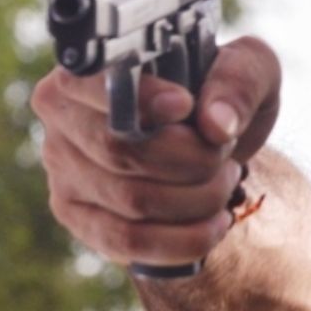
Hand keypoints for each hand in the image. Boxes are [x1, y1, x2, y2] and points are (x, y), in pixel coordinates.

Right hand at [31, 36, 281, 267]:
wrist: (216, 139)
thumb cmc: (223, 95)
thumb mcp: (248, 68)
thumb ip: (239, 81)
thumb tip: (216, 124)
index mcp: (88, 70)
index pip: (98, 86)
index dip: (142, 100)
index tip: (185, 106)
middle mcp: (62, 119)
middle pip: (120, 150)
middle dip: (192, 159)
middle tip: (225, 152)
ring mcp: (64, 173)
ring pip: (132, 201)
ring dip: (199, 198)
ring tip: (226, 181)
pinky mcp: (80, 219)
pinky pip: (129, 242)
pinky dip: (185, 240)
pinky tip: (216, 223)